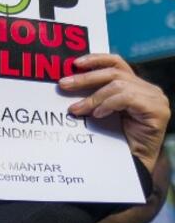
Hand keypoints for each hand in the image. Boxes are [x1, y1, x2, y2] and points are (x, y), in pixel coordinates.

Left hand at [62, 54, 169, 170]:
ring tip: (77, 109)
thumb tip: (67, 83)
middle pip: (114, 73)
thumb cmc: (115, 138)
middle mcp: (148, 89)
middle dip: (86, 78)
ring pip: (118, 86)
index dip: (96, 59)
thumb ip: (94, 95)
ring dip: (94, 97)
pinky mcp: (158, 110)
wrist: (131, 163)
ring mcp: (156, 98)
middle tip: (63, 84)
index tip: (74, 63)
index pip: (117, 63)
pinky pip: (128, 99)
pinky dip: (109, 104)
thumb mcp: (102, 110)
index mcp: (136, 85)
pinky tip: (98, 115)